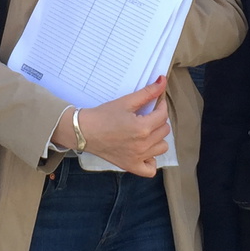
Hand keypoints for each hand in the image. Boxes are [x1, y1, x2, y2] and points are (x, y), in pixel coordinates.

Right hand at [56, 77, 170, 176]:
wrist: (85, 131)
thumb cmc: (103, 115)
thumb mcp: (125, 102)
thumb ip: (147, 92)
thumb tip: (163, 80)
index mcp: (142, 128)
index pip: (163, 115)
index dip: (161, 105)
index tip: (157, 103)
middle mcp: (142, 145)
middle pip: (164, 131)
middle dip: (158, 120)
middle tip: (147, 115)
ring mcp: (137, 158)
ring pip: (162, 148)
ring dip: (157, 138)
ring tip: (146, 132)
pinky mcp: (131, 166)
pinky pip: (151, 169)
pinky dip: (151, 160)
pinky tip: (144, 151)